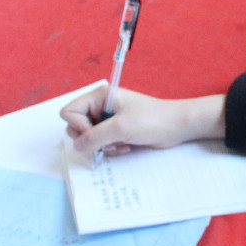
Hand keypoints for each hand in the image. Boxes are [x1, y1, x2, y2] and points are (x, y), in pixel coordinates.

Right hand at [60, 82, 225, 156]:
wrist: (176, 127)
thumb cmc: (152, 120)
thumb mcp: (120, 128)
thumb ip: (94, 137)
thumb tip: (77, 146)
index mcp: (99, 96)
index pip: (69, 111)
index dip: (77, 125)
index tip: (95, 131)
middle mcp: (101, 106)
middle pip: (76, 126)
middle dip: (90, 139)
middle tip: (108, 140)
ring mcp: (109, 119)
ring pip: (89, 138)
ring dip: (102, 146)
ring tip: (120, 144)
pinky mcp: (117, 131)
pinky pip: (101, 144)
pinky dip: (111, 148)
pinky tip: (126, 147)